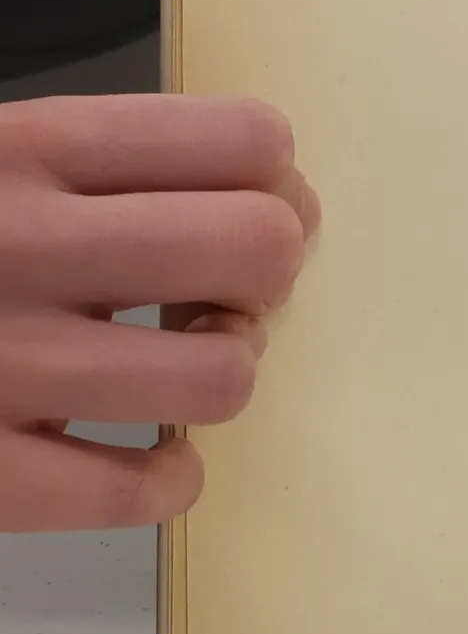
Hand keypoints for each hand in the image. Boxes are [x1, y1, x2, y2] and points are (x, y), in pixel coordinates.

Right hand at [0, 95, 318, 532]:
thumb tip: (266, 195)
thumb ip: (96, 165)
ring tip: (173, 364)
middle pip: (260, 249)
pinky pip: (141, 491)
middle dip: (264, 275)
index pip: (245, 141)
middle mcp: (15, 246)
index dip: (276, 181)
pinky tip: (144, 452)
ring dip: (219, 372)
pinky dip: (168, 479)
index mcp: (22, 148)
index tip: (253, 207)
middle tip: (218, 291)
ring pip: (223, 376)